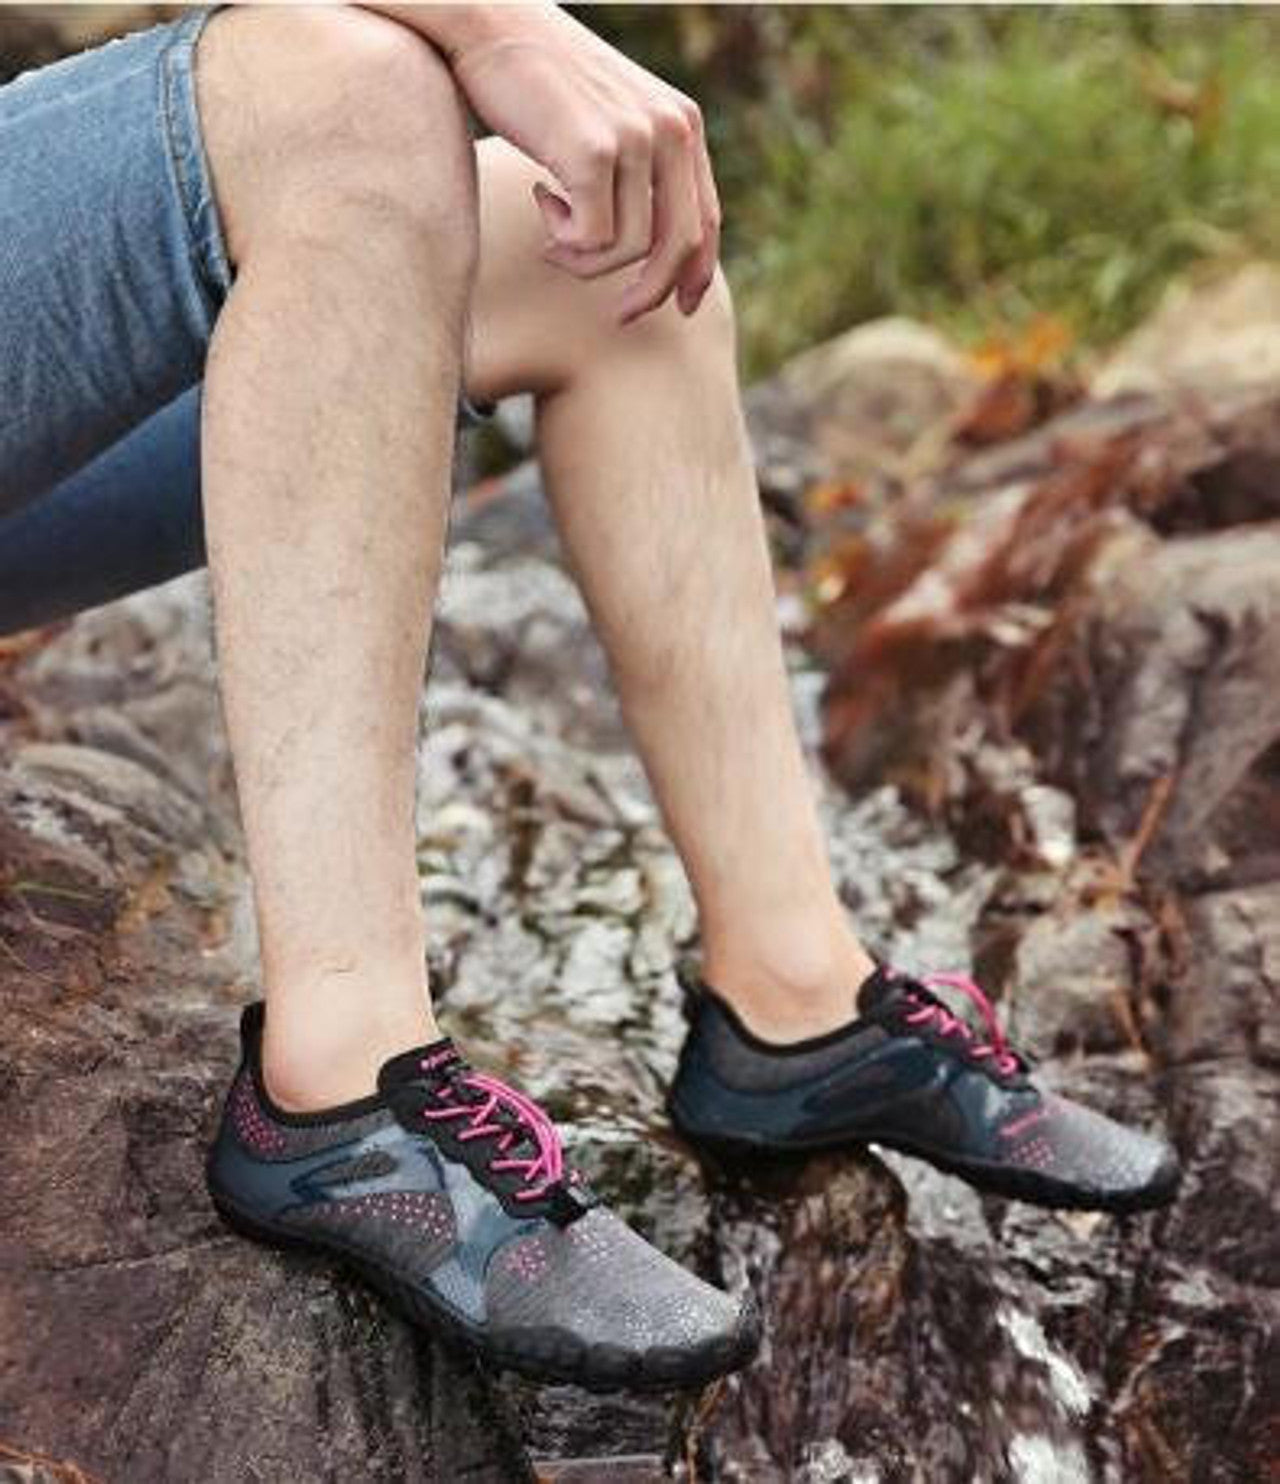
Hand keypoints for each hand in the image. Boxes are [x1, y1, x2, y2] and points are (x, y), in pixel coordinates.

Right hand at [376, 4, 721, 323]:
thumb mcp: (605, 121)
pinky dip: (562, 239)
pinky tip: (538, 198)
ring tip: (550, 228)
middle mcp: (670, 127)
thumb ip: (636, 169)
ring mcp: (636, 138)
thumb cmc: (536, 81)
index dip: (696, 273)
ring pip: (628, 250)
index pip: (706, 217)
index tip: (681, 309)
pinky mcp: (595, 152)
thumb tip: (646, 244)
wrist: (485, 21)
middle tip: (619, 315)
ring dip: (584, 259)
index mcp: (681, 121)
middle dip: (650, 292)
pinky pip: (591, 240)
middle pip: (678, 245)